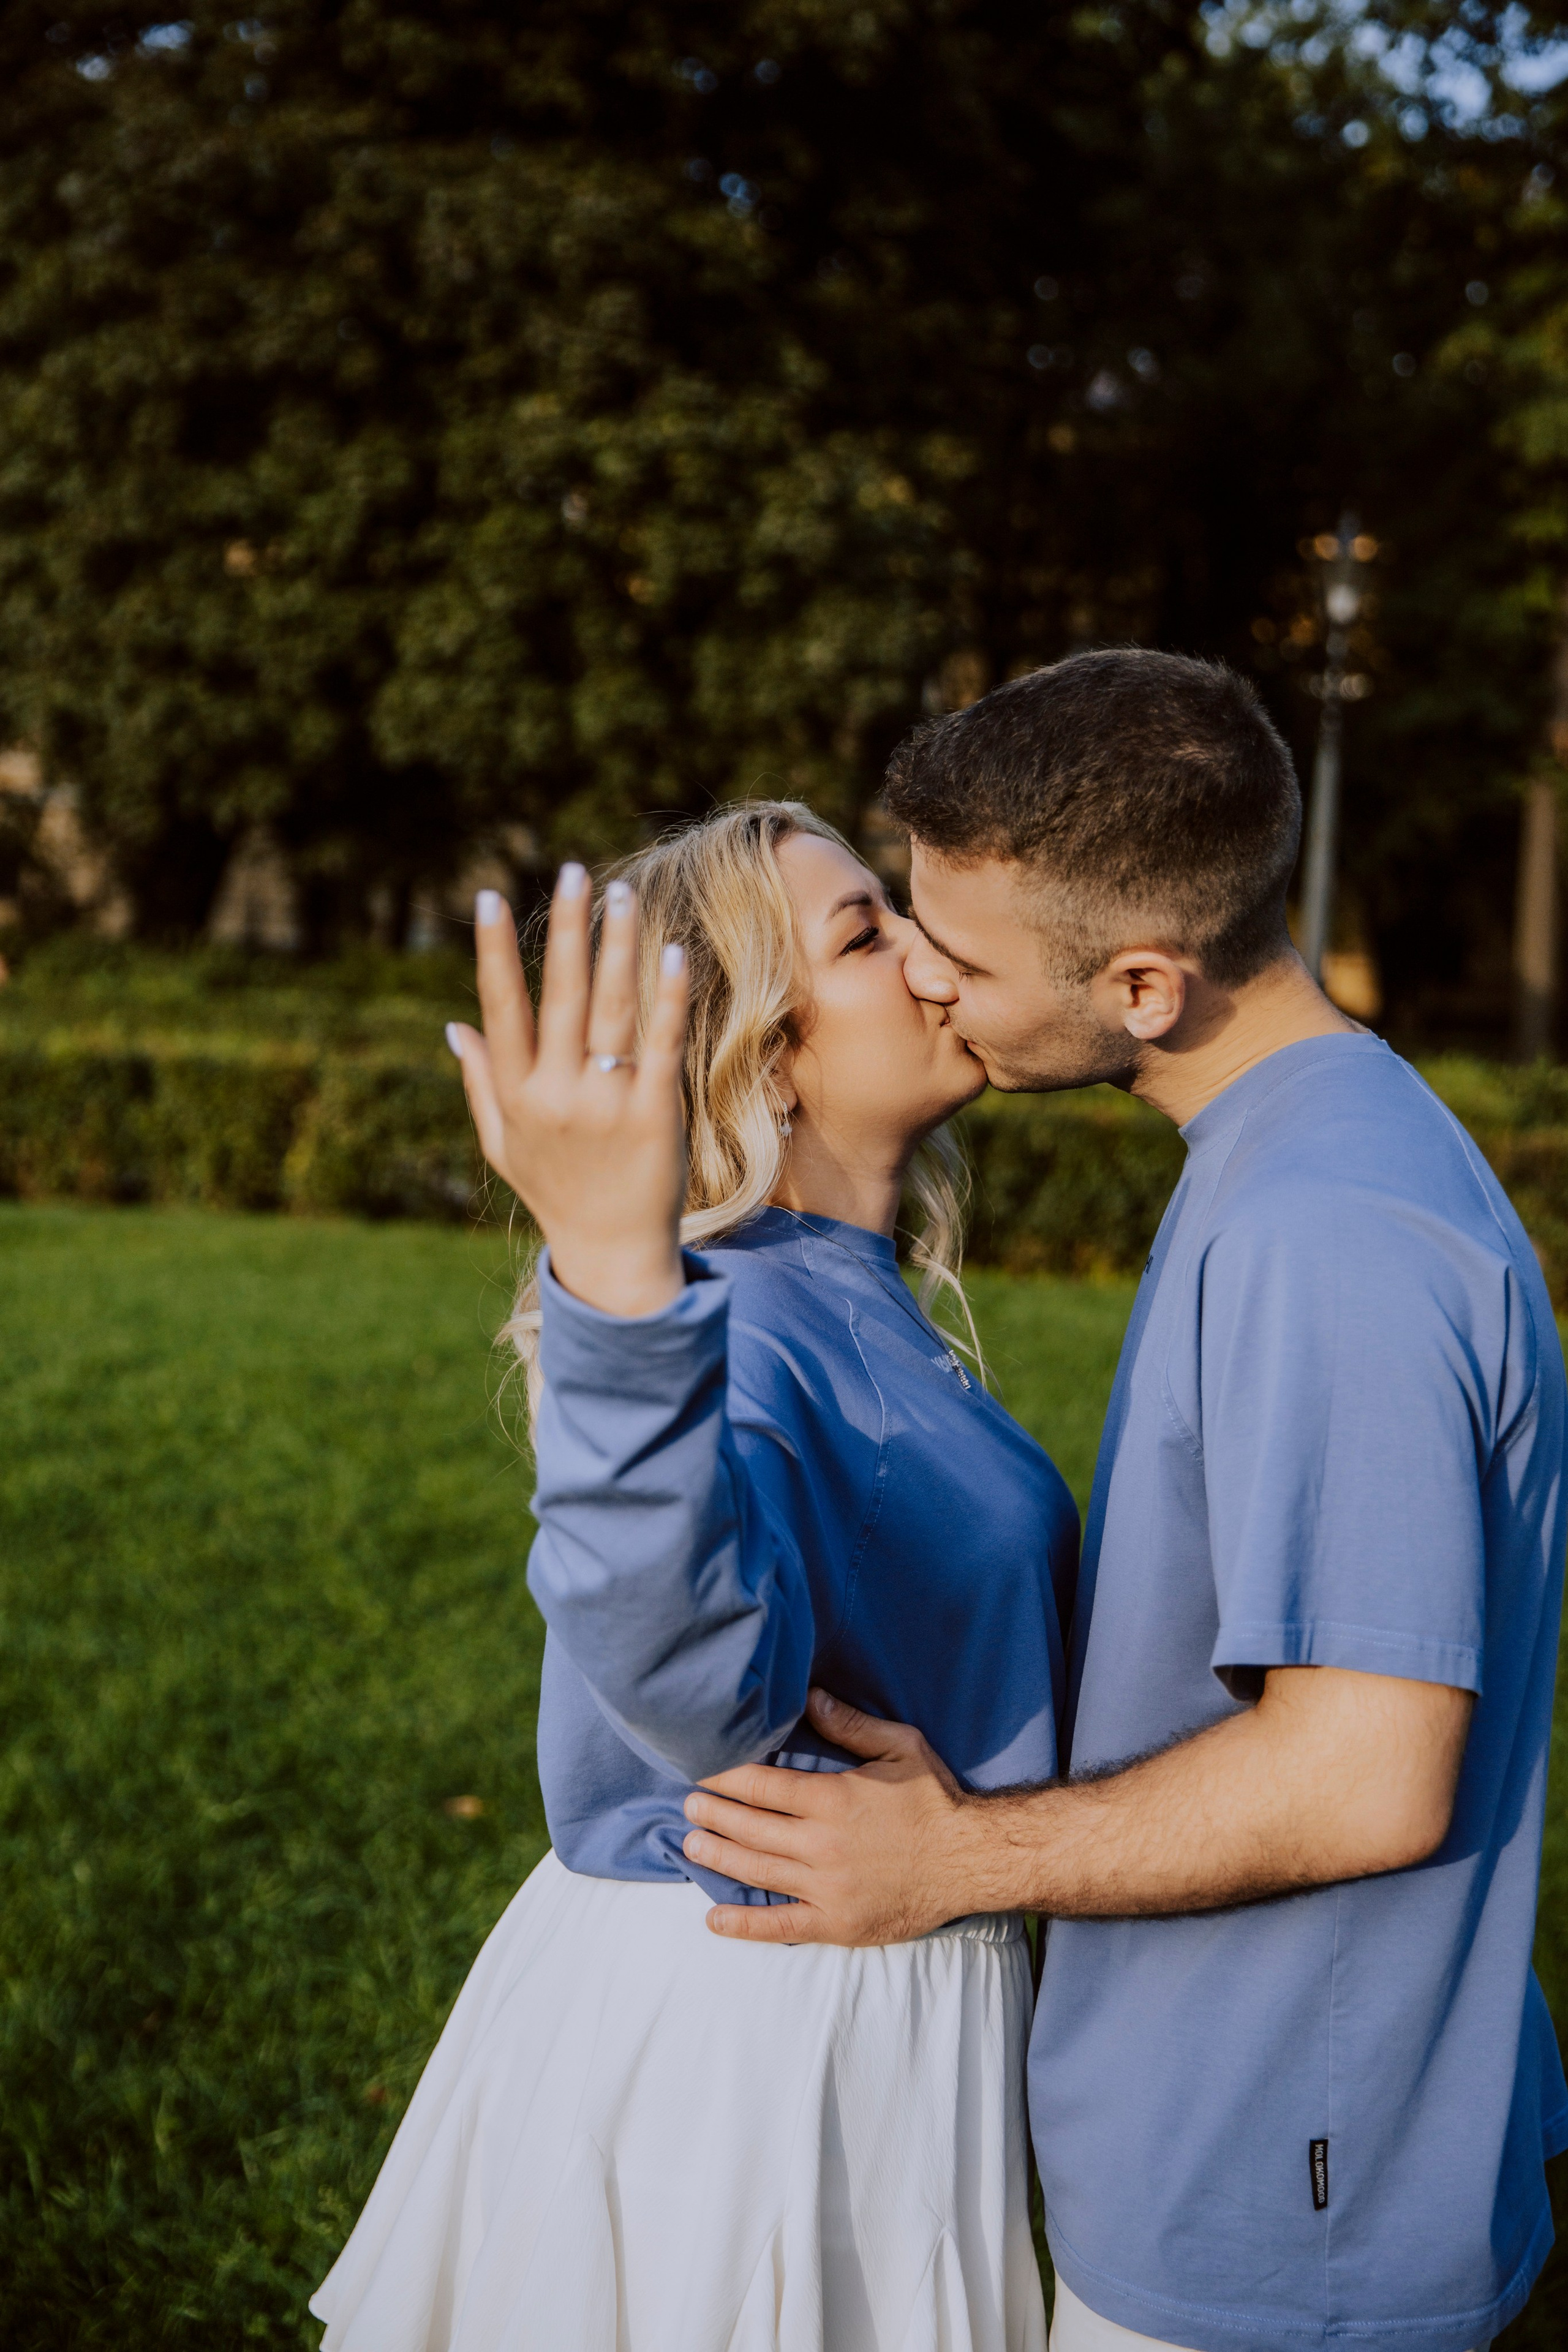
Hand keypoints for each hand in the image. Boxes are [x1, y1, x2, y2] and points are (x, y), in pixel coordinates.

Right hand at [447, 869, 689, 1318]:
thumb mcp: (502, 1145)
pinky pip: (658, 1044)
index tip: (491, 898)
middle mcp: (555, 1094)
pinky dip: (666, 998)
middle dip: (566, 930)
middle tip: (574, 871)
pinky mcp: (654, 1115)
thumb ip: (480, 1083)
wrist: (612, 1254)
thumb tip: (455, 1028)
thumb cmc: (556, 1194)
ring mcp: (605, 1104)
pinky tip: (672, 954)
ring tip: (623, 894)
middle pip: (561, 997)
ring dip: (618, 946)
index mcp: (515, 1095)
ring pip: (611, 1009)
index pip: (502, 1009)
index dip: (496, 953)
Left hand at [680, 1689, 979, 1944]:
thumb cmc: (936, 1800)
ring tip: (690, 1845)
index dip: (725, 1776)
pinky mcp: (836, 1922)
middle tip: (686, 1805)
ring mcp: (827, 1887)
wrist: (971, 1861)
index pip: (761, 1785)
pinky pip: (780, 1926)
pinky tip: (714, 1917)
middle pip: (750, 1827)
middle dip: (713, 1814)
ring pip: (757, 1871)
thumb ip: (852, 1725)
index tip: (701, 1770)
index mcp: (834, 1799)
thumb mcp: (901, 1748)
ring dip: (718, 1857)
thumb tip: (810, 1697)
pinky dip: (744, 1924)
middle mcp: (822, 1844)